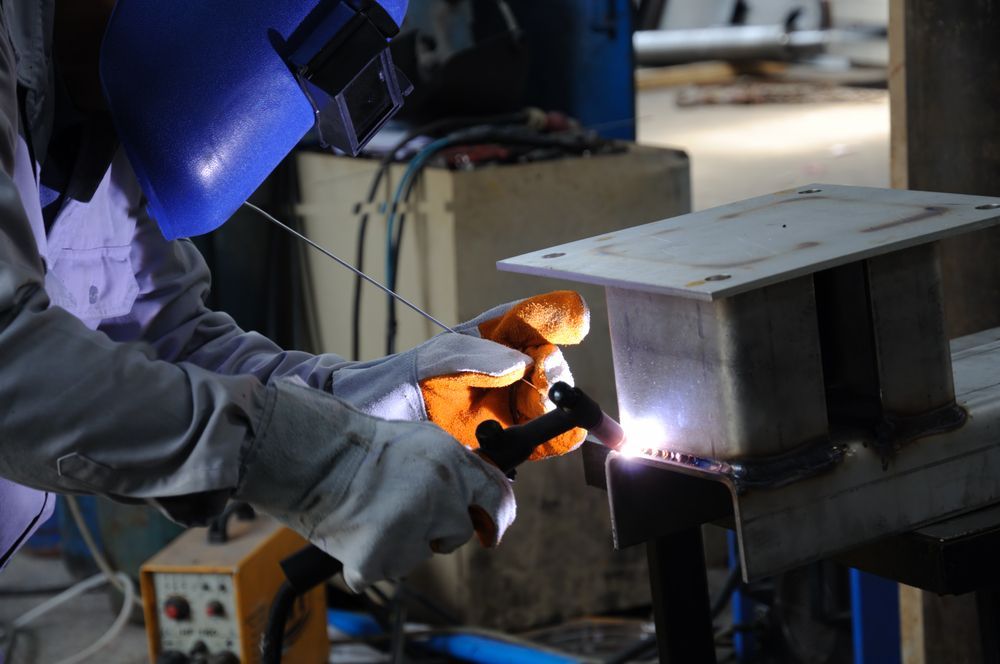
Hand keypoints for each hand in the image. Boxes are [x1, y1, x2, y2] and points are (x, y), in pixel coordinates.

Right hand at [237, 381, 514, 591]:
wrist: (313, 455)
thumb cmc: (363, 446)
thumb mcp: (425, 441)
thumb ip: (458, 467)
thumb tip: (484, 493)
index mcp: (454, 465)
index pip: (498, 499)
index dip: (497, 517)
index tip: (491, 530)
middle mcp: (441, 497)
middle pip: (459, 532)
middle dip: (440, 530)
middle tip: (407, 512)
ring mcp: (411, 530)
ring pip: (420, 554)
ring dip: (401, 543)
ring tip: (373, 513)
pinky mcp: (379, 558)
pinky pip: (382, 571)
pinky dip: (367, 560)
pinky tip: (355, 532)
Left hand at [331, 291, 589, 458]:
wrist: (365, 431)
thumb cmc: (390, 385)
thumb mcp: (426, 363)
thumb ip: (470, 357)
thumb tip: (517, 362)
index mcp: (485, 337)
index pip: (531, 318)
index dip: (557, 317)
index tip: (575, 323)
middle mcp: (500, 367)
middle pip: (547, 362)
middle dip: (555, 371)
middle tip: (549, 383)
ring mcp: (502, 402)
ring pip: (547, 400)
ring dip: (555, 407)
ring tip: (546, 413)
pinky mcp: (501, 437)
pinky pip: (537, 437)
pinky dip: (551, 439)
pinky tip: (553, 438)